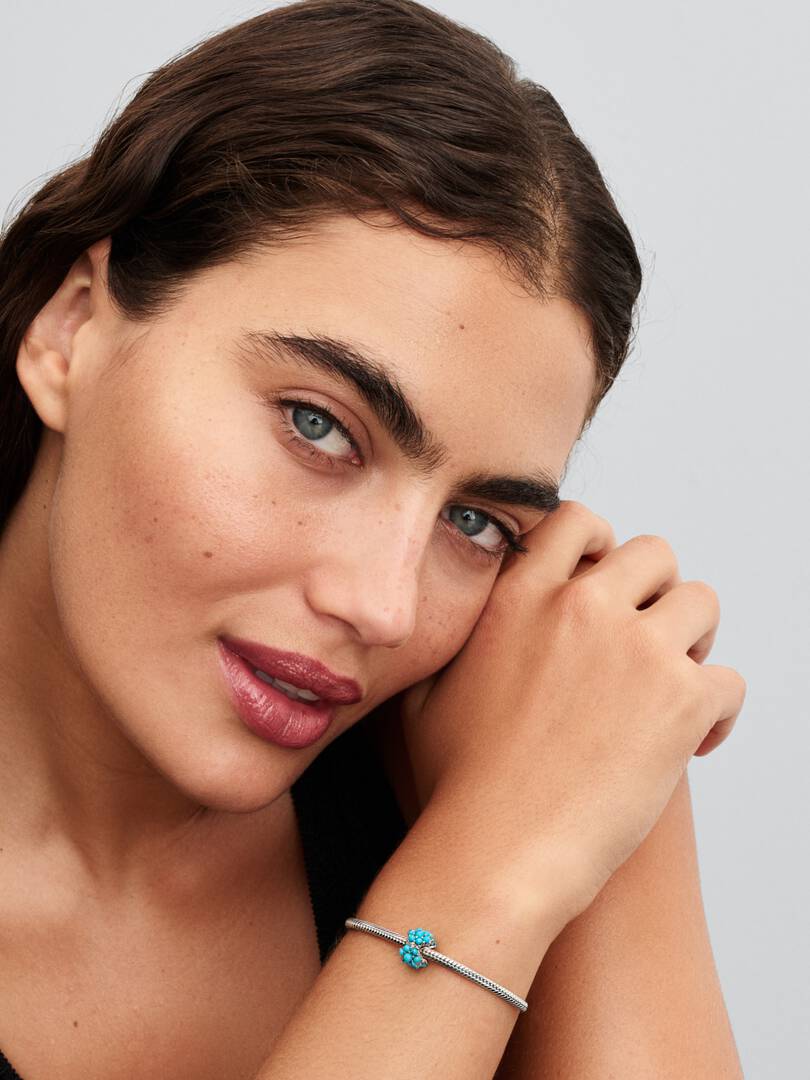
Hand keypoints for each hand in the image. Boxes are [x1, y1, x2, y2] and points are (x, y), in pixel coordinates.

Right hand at [397, 500, 745, 925]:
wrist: (497, 853)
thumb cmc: (456, 786)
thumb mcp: (424, 693)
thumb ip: (447, 640)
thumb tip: (450, 619)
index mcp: (519, 597)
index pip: (578, 520)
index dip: (600, 543)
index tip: (603, 581)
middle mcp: (581, 608)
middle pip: (654, 553)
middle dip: (655, 591)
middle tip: (643, 641)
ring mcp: (637, 651)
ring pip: (701, 603)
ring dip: (692, 640)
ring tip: (671, 687)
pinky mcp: (682, 703)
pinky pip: (729, 681)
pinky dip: (717, 712)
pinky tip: (693, 743)